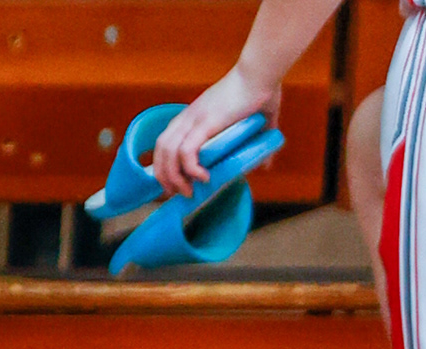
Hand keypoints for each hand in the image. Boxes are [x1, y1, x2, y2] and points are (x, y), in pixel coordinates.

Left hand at [152, 67, 280, 198]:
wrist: (260, 76)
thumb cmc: (260, 92)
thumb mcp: (258, 125)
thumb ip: (259, 145)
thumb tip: (265, 165)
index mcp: (195, 116)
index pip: (166, 141)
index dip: (164, 165)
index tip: (173, 184)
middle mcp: (189, 117)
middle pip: (160, 149)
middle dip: (164, 176)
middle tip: (177, 195)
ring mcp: (195, 119)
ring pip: (168, 152)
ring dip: (175, 177)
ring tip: (189, 192)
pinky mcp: (205, 123)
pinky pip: (187, 151)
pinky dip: (191, 169)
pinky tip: (204, 178)